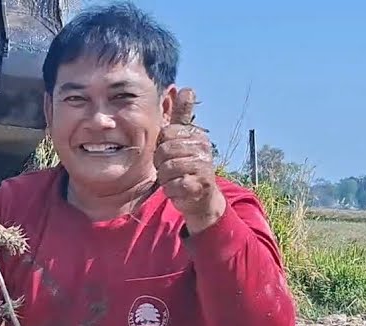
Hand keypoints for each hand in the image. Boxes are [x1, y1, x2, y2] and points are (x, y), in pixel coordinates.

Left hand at [153, 87, 225, 232]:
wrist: (201, 198)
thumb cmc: (187, 165)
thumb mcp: (183, 137)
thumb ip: (182, 115)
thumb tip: (186, 88)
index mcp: (196, 134)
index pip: (166, 134)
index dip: (162, 147)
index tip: (170, 154)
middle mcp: (203, 147)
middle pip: (164, 151)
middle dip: (162, 163)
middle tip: (172, 169)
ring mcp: (203, 166)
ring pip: (166, 169)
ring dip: (166, 178)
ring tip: (176, 178)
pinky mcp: (199, 185)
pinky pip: (172, 184)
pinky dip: (171, 190)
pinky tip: (180, 189)